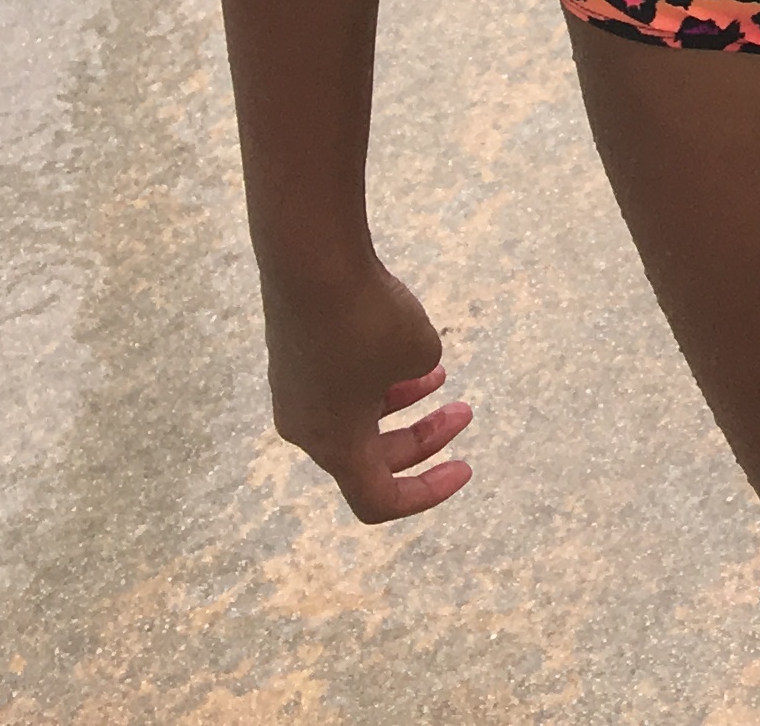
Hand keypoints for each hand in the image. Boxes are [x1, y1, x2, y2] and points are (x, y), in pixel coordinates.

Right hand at [261, 256, 473, 523]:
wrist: (310, 260)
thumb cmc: (366, 316)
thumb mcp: (418, 351)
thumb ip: (418, 370)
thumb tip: (404, 364)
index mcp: (334, 444)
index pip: (377, 499)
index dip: (425, 494)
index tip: (466, 467)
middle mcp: (306, 426)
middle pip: (369, 459)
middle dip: (422, 440)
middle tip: (465, 413)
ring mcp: (295, 391)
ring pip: (355, 418)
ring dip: (402, 406)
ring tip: (442, 379)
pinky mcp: (293, 357)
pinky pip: (340, 386)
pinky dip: (376, 377)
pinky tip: (407, 344)